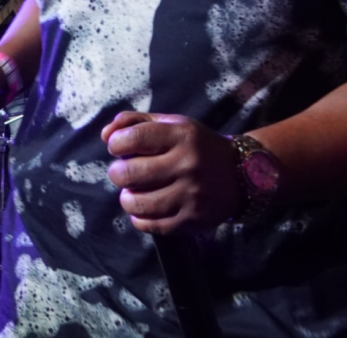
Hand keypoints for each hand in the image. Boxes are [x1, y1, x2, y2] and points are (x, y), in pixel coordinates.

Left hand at [101, 111, 243, 233]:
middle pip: (127, 173)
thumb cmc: (196, 146)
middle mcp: (188, 165)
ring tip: (134, 191)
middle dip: (117, 172)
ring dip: (127, 197)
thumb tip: (105, 135)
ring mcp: (191, 195)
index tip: (120, 148)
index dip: (116, 145)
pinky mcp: (192, 220)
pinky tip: (147, 207)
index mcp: (182, 135)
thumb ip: (135, 122)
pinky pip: (149, 224)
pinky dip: (140, 217)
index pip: (131, 139)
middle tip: (125, 172)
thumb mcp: (172, 124)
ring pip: (135, 203)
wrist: (242, 175)